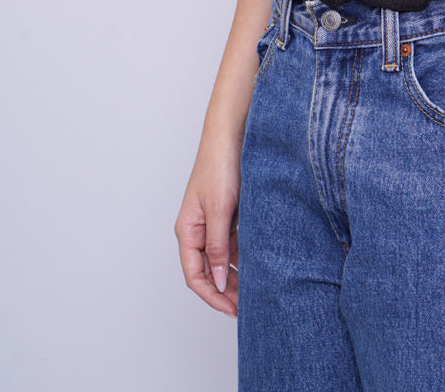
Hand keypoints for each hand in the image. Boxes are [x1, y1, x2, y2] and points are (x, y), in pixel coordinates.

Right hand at [174, 136, 242, 316]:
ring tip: (254, 289)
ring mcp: (212, 221)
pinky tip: (257, 264)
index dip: (212, 296)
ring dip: (234, 274)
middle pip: (207, 270)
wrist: (232, 134)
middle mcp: (197, 229)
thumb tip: (217, 281)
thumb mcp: (220, 210)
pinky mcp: (227, 213)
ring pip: (221, 258)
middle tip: (246, 306)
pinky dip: (242, 255)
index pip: (194, 276)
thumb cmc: (220, 166)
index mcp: (187, 230)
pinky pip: (232, 242)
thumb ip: (217, 246)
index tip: (232, 310)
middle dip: (225, 291)